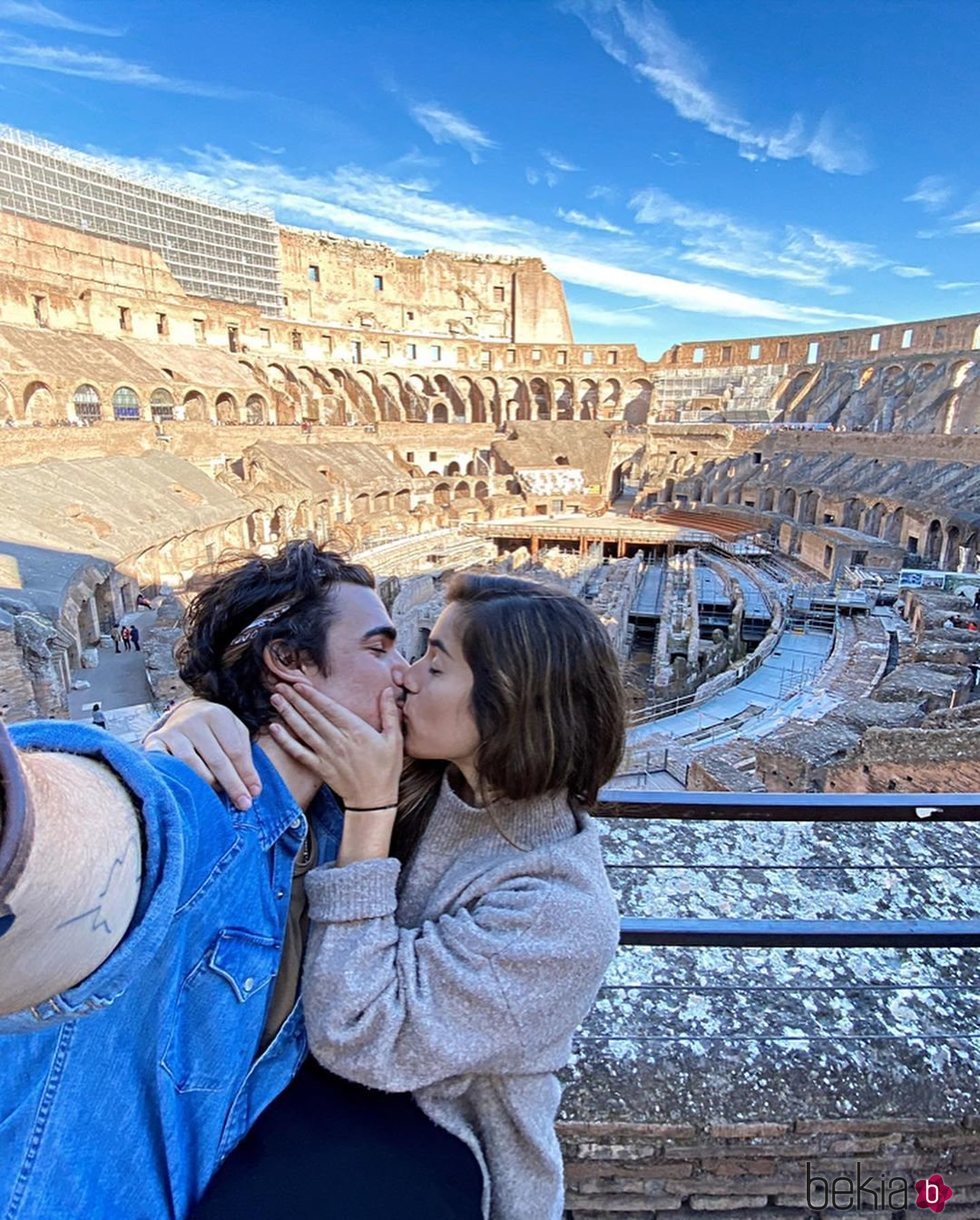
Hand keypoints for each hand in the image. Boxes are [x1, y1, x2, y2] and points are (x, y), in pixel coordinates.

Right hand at [144, 699, 259, 810]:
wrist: (185, 712)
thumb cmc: (216, 729)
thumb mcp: (235, 733)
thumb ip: (245, 758)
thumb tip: (253, 790)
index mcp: (217, 715)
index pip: (234, 750)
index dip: (245, 774)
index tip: (253, 794)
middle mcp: (193, 721)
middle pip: (215, 759)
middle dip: (232, 784)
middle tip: (243, 804)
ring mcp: (172, 731)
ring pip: (190, 764)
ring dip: (206, 783)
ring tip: (217, 795)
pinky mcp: (154, 742)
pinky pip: (163, 763)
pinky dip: (172, 775)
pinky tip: (183, 787)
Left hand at [268, 682, 401, 807]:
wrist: (374, 800)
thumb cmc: (386, 769)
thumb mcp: (395, 739)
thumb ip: (389, 713)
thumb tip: (387, 690)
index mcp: (355, 730)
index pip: (329, 708)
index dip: (312, 695)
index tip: (299, 684)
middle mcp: (337, 740)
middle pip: (312, 715)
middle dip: (295, 699)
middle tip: (280, 686)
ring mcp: (326, 754)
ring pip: (302, 730)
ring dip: (288, 713)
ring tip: (275, 700)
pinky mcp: (319, 767)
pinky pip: (298, 752)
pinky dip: (285, 740)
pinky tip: (274, 729)